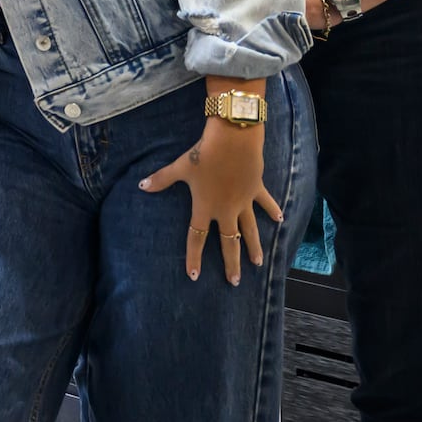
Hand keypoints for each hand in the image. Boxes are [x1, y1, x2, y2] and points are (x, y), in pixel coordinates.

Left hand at [139, 117, 279, 283]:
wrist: (233, 140)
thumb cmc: (204, 154)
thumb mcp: (180, 167)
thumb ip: (162, 179)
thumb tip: (142, 186)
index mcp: (205, 207)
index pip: (197, 237)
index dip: (194, 256)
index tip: (194, 276)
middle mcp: (226, 209)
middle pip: (229, 241)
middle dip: (231, 263)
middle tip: (234, 281)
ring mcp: (244, 201)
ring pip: (250, 229)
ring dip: (253, 246)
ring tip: (257, 263)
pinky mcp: (256, 189)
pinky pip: (265, 203)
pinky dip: (272, 210)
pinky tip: (280, 220)